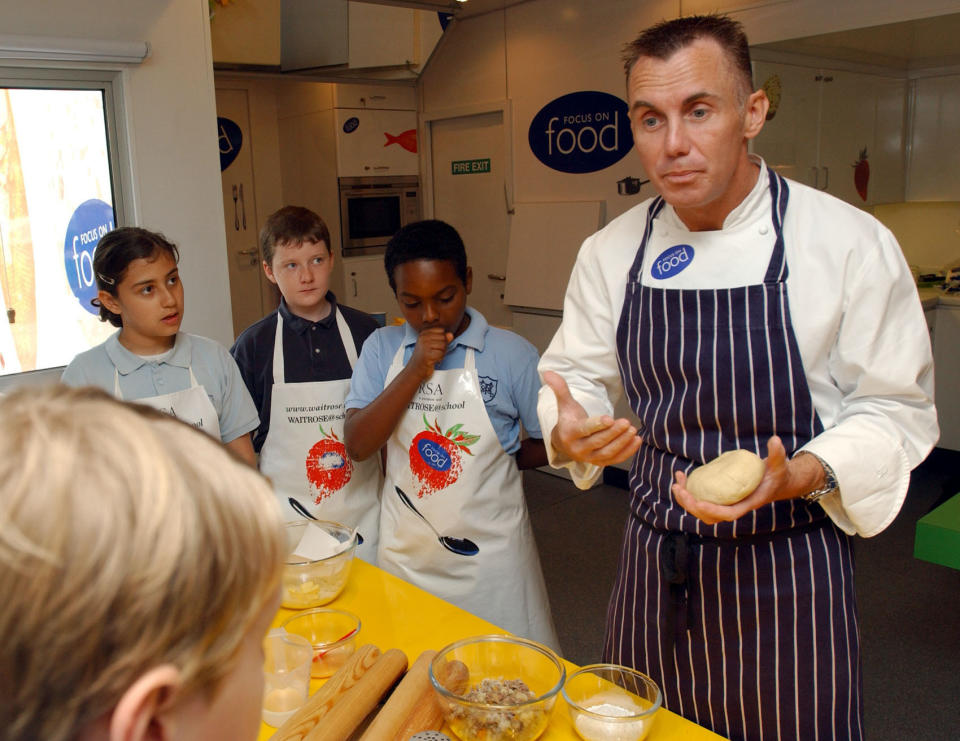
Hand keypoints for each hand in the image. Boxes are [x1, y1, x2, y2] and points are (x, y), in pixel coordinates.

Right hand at [408, 327, 451, 380]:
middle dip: (443, 347)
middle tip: (434, 352)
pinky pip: (441, 354)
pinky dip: (439, 358)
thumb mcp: (433, 344)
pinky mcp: (427, 355)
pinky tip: (433, 360)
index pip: (442, 330)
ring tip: (433, 356)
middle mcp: (423, 337)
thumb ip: (443, 338)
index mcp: (424, 333)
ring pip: (443, 346)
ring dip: (441, 353)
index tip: (434, 346)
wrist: (415, 369)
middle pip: (444, 338)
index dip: (442, 339)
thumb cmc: (425, 356)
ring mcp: (424, 346)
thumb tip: (450, 334)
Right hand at [542, 370, 641, 465]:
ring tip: (633, 430)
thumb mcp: (565, 404)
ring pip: (607, 453)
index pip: (584, 429)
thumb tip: (548, 372)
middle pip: (598, 442)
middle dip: (613, 433)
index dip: (597, 425)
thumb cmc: (569, 420)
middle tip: (626, 422)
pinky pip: (615, 459)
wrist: (565, 443)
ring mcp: (589, 458)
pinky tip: (637, 440)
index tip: (610, 418)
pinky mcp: (600, 463)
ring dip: (622, 442)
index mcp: (569, 433)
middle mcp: (578, 448)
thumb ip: (560, 388)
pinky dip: (627, 452)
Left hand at [672, 436, 816, 523]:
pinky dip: (689, 489)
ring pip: (701, 509)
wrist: (775, 481)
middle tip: (679, 489)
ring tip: (676, 483)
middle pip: (709, 516)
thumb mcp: (779, 464)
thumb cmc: (777, 474)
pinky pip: (700, 498)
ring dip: (685, 499)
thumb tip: (775, 440)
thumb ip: (778, 454)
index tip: (699, 503)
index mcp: (748, 504)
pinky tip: (681, 476)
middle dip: (691, 505)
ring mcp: (725, 503)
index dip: (713, 511)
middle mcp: (735, 507)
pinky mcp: (718, 496)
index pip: (729, 514)